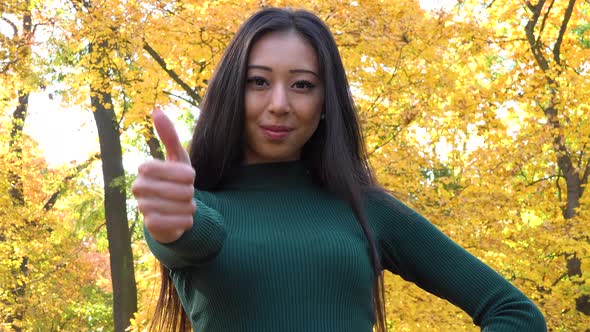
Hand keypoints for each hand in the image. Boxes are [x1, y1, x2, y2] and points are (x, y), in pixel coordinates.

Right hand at [131, 108, 195, 242]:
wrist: (170, 212)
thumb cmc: (175, 181)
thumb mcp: (177, 158)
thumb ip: (169, 136)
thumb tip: (155, 110)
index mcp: (145, 168)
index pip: (181, 173)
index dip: (189, 176)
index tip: (187, 177)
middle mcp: (138, 186)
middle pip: (184, 191)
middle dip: (191, 193)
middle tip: (184, 193)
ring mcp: (142, 206)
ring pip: (183, 206)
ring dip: (190, 207)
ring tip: (183, 205)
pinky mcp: (150, 225)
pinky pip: (179, 222)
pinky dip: (187, 220)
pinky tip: (182, 218)